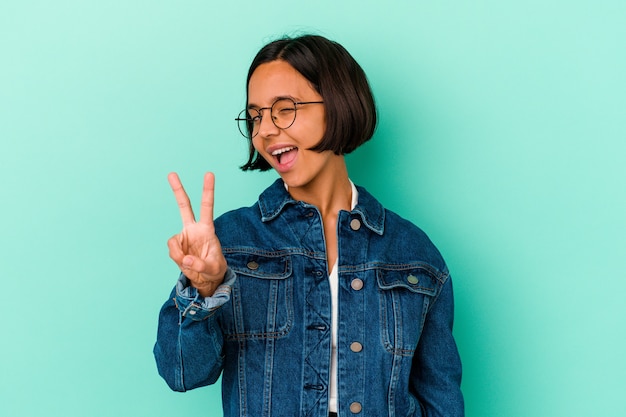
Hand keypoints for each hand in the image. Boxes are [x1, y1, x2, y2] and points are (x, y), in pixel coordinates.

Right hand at [167, 172, 227, 296]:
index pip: (207, 207)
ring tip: (189, 263)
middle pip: (184, 206)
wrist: (206, 278)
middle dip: (178, 190)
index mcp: (207, 229)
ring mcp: (184, 237)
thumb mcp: (213, 269)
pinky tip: (184, 262)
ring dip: (178, 255)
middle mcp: (193, 229)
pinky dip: (176, 258)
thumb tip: (185, 260)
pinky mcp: (176, 246)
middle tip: (171, 173)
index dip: (208, 191)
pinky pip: (171, 251)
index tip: (209, 174)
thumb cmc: (214, 269)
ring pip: (173, 241)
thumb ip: (200, 265)